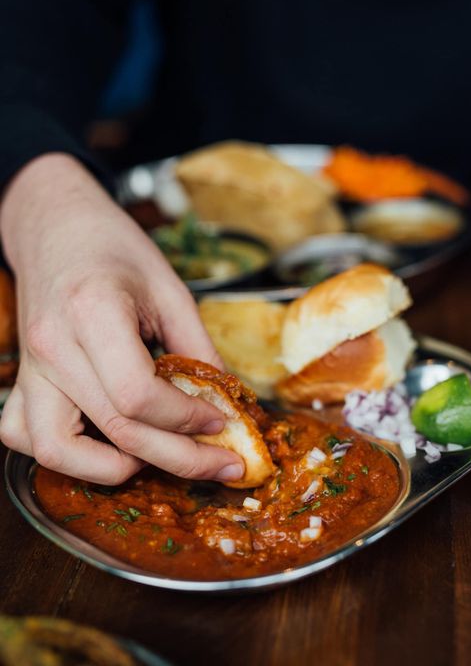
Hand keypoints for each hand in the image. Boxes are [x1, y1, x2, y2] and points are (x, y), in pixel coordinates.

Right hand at [0, 154, 244, 484]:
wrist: (56, 226)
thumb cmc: (113, 248)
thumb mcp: (169, 288)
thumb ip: (198, 347)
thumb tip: (225, 400)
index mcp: (93, 313)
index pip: (138, 396)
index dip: (188, 420)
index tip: (222, 422)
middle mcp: (54, 347)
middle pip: (115, 430)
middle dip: (180, 458)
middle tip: (222, 464)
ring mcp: (30, 367)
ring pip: (56, 449)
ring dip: (112, 468)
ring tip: (155, 456)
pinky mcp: (21, 378)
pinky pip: (24, 436)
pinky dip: (65, 455)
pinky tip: (104, 442)